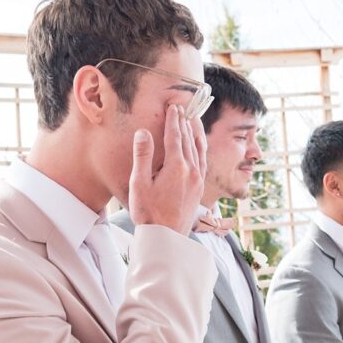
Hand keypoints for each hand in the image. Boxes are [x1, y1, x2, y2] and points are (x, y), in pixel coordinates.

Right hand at [128, 106, 206, 234]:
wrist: (166, 237)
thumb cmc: (149, 212)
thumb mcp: (139, 183)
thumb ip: (143, 156)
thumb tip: (144, 132)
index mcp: (176, 167)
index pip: (175, 136)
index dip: (174, 120)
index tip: (173, 106)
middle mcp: (191, 171)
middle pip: (189, 140)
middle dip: (185, 122)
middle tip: (183, 108)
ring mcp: (198, 180)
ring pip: (199, 149)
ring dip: (195, 133)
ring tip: (194, 120)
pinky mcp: (199, 188)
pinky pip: (203, 162)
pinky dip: (201, 149)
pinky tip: (200, 146)